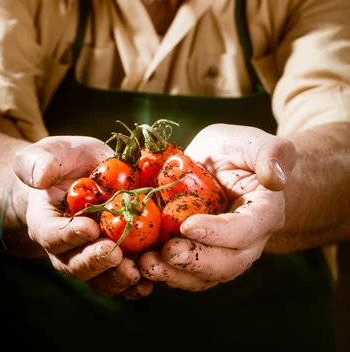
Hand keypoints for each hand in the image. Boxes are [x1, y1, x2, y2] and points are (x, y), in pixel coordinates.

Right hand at [13, 135, 146, 296]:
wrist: (80, 173)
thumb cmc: (62, 160)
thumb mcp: (49, 152)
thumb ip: (38, 162)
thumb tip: (41, 175)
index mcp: (45, 221)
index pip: (51, 234)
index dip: (69, 235)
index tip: (90, 228)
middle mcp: (64, 247)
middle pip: (74, 264)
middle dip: (96, 262)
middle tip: (116, 254)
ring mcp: (88, 255)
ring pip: (97, 278)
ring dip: (116, 279)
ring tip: (135, 272)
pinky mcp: (112, 257)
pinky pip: (119, 277)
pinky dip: (133, 284)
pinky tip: (150, 282)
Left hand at [139, 123, 296, 290]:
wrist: (227, 166)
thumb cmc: (240, 151)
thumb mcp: (252, 141)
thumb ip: (272, 153)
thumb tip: (276, 178)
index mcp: (264, 212)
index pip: (246, 230)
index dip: (218, 233)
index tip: (188, 226)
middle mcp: (249, 240)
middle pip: (229, 263)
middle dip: (196, 262)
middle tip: (166, 252)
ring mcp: (225, 252)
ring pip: (207, 276)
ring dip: (177, 275)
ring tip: (148, 264)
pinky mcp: (202, 255)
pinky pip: (188, 274)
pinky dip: (166, 273)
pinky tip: (143, 263)